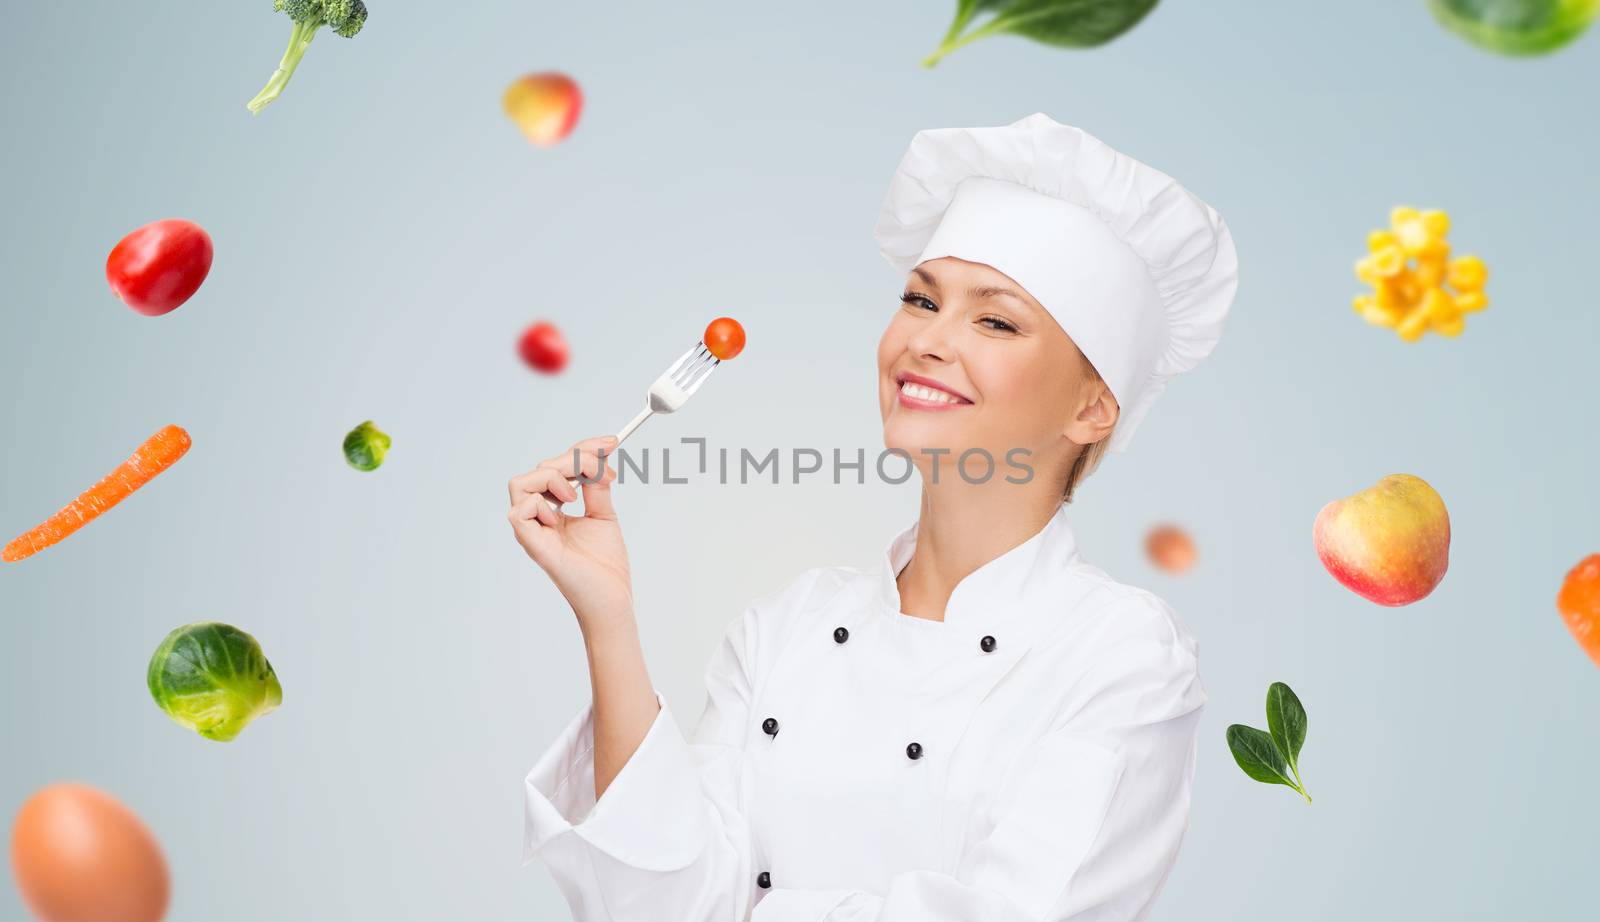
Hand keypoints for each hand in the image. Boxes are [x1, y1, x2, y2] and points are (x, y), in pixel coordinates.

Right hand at [508, 435, 631, 627]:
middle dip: (573, 459)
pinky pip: (519, 511)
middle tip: (602, 469)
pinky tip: (563, 514)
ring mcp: (532, 530)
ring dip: (552, 478)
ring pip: (521, 482)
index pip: (558, 466)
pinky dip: (541, 503)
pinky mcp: (532, 544)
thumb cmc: (605, 565)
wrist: (611, 597)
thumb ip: (597, 487)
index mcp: (554, 509)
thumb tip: (598, 460)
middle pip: (540, 468)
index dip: (582, 449)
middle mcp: (539, 517)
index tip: (611, 441)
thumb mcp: (604, 515)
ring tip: (576, 496)